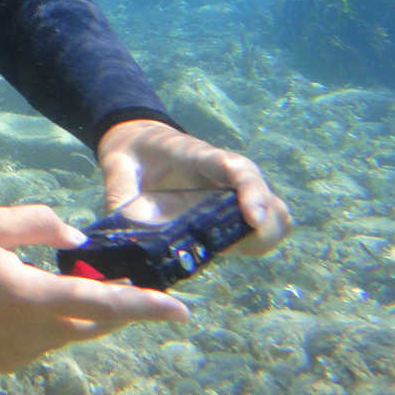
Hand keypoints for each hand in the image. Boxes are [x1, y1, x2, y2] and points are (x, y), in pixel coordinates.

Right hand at [0, 205, 188, 372]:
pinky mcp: (6, 362)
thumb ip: (45, 224)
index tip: (181, 310)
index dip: (146, 307)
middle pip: (94, 326)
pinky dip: (51, 325)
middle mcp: (31, 334)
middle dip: (115, 307)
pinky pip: (44, 344)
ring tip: (71, 284)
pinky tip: (27, 301)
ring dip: (79, 314)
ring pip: (69, 336)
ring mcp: (19, 354)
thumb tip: (79, 244)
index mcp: (32, 297)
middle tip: (124, 282)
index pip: (104, 305)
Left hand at [96, 119, 292, 255]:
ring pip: (277, 218)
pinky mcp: (231, 214)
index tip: (253, 219)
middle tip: (237, 245)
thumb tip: (122, 237)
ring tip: (231, 250)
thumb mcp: (118, 169)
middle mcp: (227, 177)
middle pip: (271, 201)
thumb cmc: (132, 157)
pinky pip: (260, 231)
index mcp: (199, 157)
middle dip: (266, 228)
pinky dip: (257, 244)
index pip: (237, 169)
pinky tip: (226, 250)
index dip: (251, 193)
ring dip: (266, 238)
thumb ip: (119, 196)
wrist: (138, 144)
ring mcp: (233, 196)